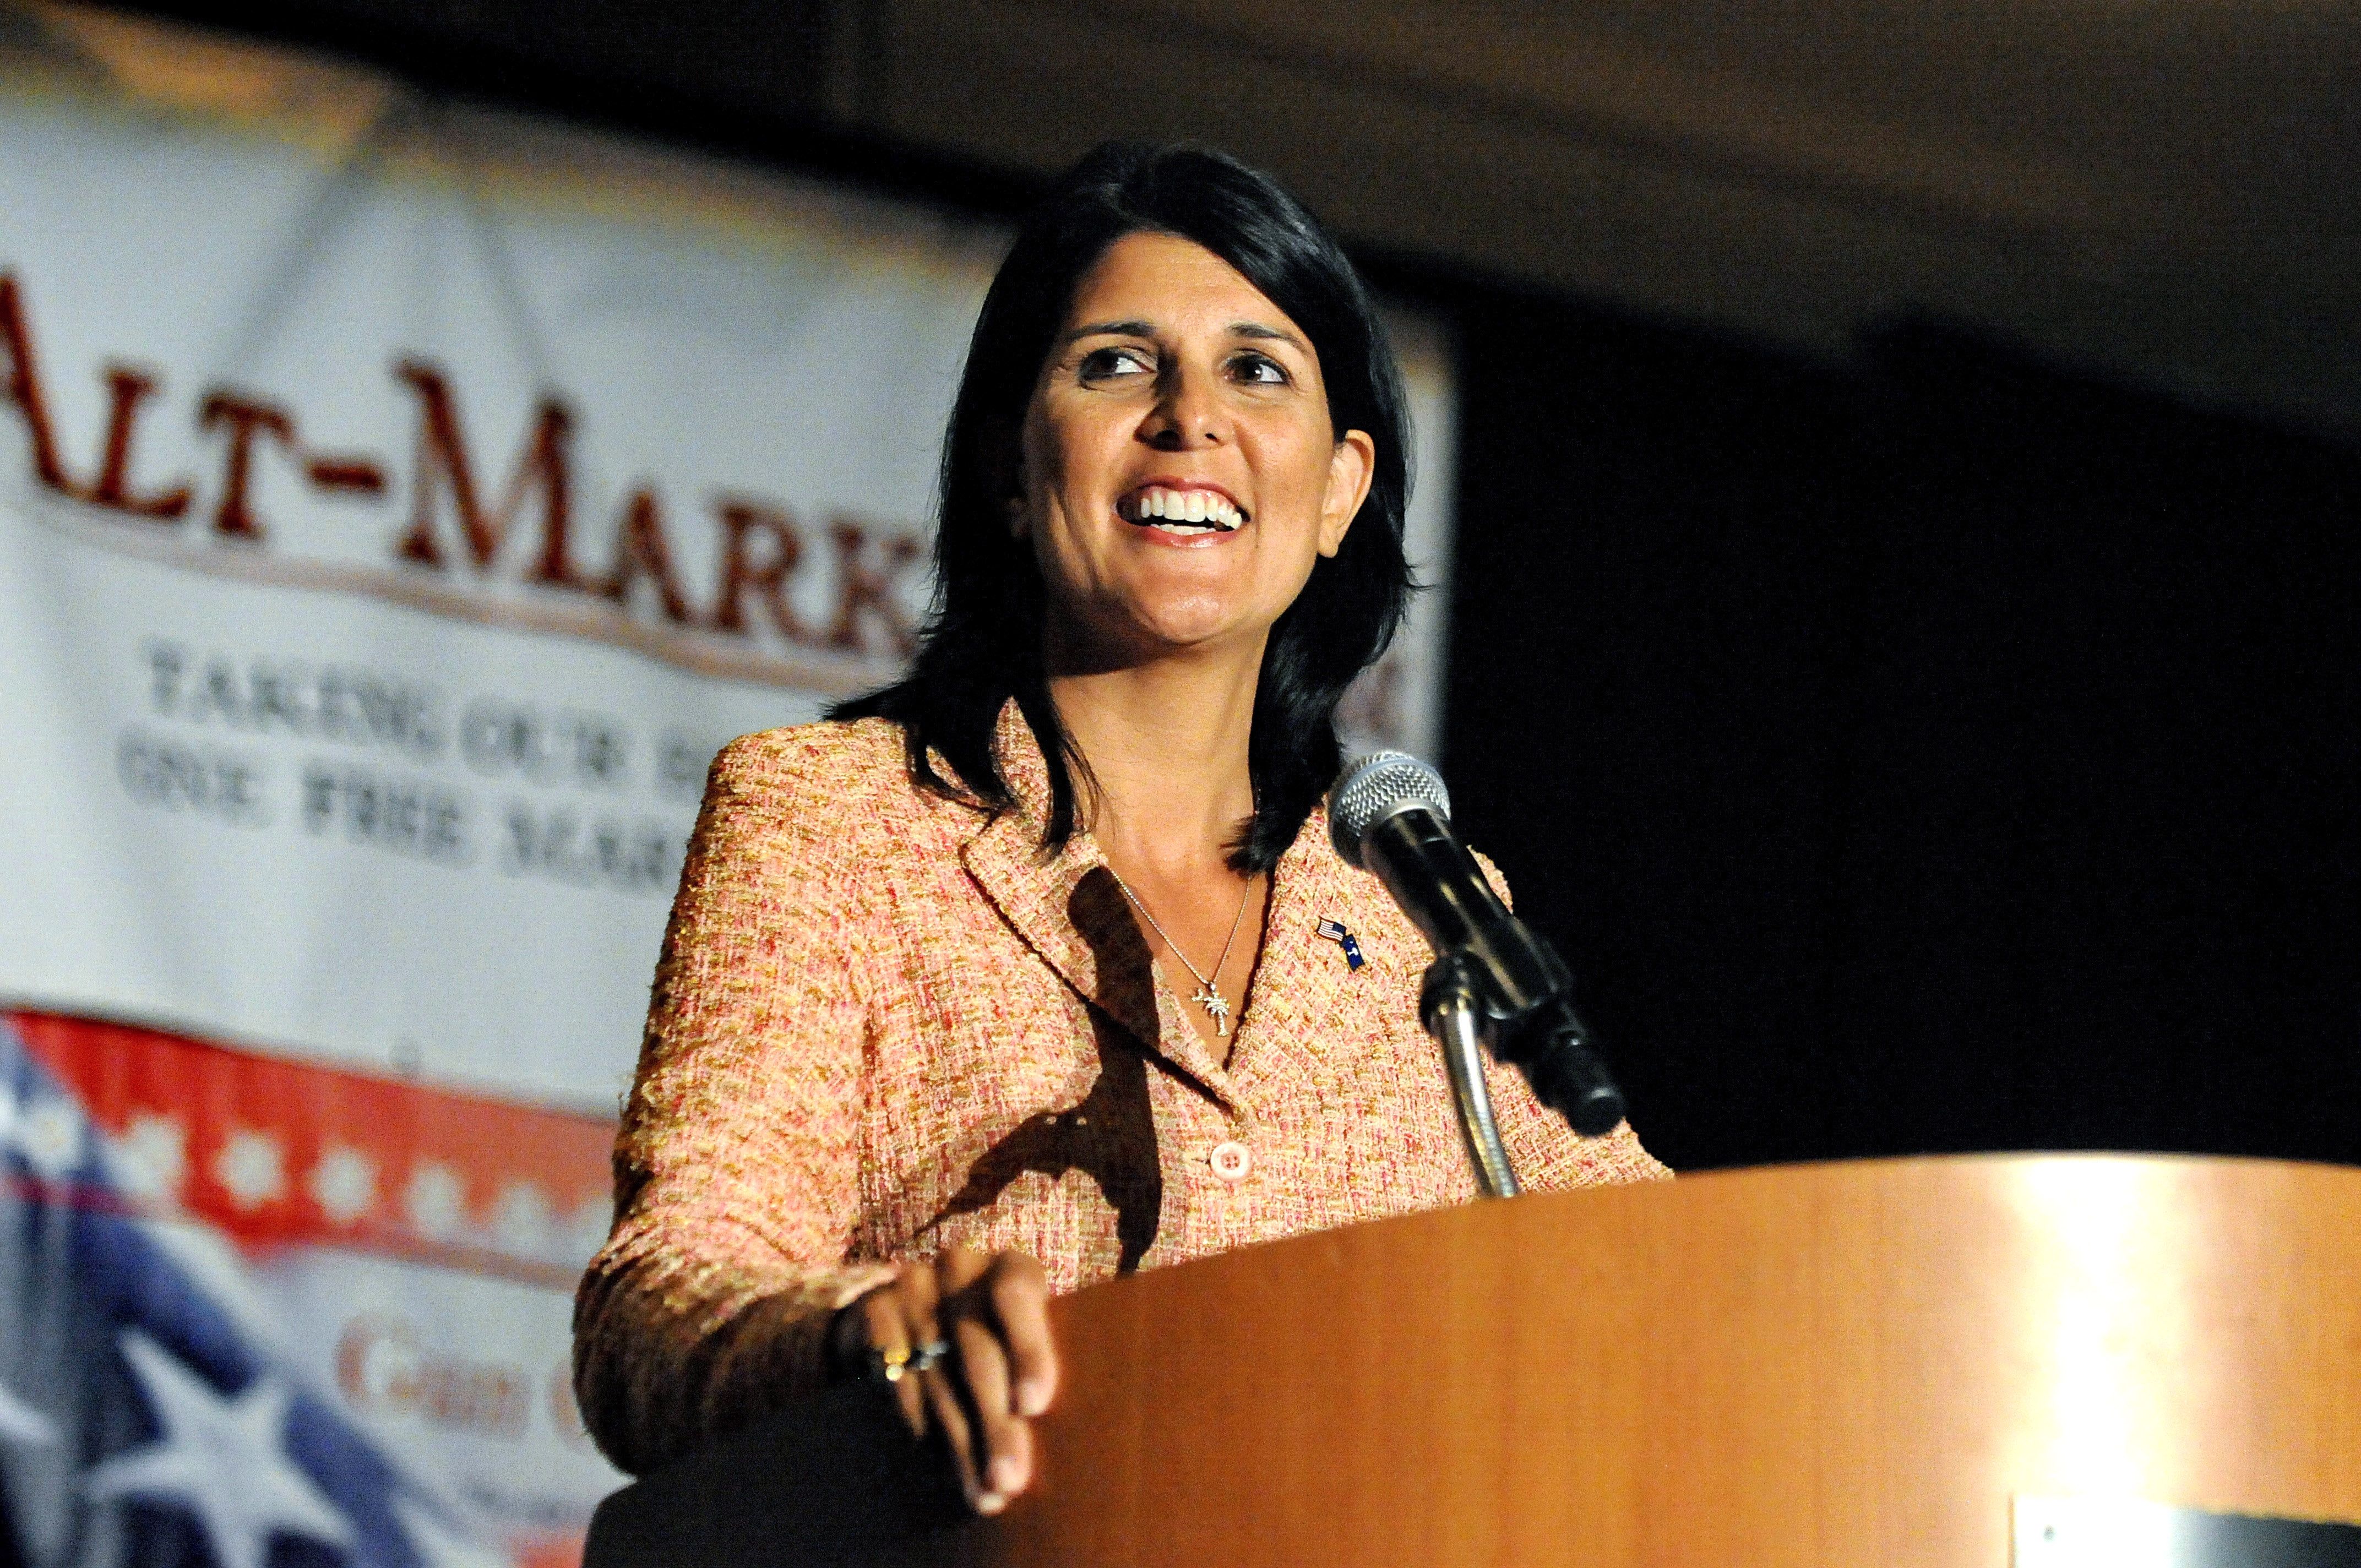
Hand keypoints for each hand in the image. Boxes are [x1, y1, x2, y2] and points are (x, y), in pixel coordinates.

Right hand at [832, 1247, 1058, 1513]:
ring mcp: (913, 1284)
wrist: (912, 1315)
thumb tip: (1059, 1437)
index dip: (1029, 1349)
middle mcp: (961, 1266)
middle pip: (978, 1351)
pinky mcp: (873, 1310)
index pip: (1020, 1295)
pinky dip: (918, 1426)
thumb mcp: (1021, 1340)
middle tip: (1008, 1482)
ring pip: (938, 1375)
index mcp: (1012, 1266)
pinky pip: (895, 1377)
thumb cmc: (995, 1339)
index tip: (1034, 1406)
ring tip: (982, 1494)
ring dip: (960, 1442)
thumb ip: (1035, 1371)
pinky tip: (939, 1467)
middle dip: (996, 1424)